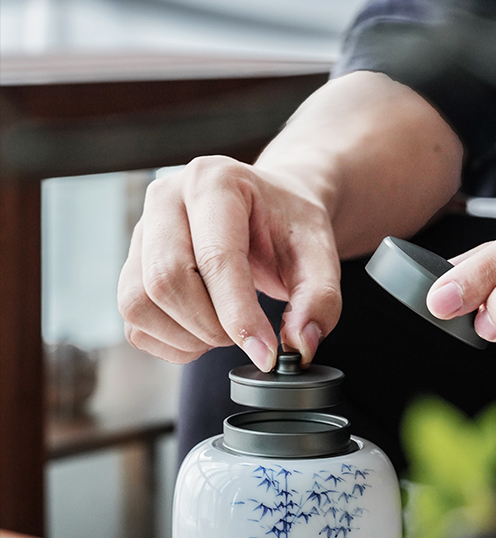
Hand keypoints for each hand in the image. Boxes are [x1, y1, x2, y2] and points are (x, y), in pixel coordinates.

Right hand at [117, 155, 341, 370]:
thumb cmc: (290, 225)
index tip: (266, 355)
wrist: (270, 208)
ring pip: (139, 304)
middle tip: (249, 335)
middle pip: (166, 281)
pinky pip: (134, 321)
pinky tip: (203, 331)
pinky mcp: (132, 265)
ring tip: (225, 329)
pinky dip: (170, 342)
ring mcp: (141, 231)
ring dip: (187, 337)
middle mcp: (166, 198)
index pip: (215, 259)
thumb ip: (320, 299)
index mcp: (215, 182)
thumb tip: (299, 345)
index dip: (239, 317)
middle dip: (211, 327)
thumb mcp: (321, 254)